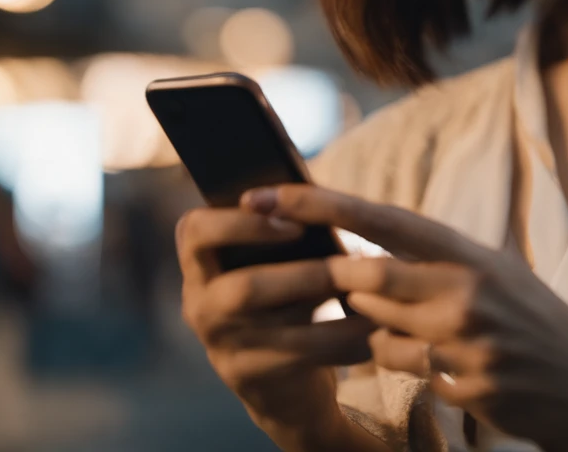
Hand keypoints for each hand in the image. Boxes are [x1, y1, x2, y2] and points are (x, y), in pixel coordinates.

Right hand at [175, 206, 376, 449]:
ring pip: (275, 326)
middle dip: (302, 275)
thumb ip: (280, 223)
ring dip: (328, 308)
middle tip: (346, 265)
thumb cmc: (283, 294)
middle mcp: (199, 305)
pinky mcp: (249, 379)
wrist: (281, 380)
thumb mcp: (271, 259)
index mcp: (199, 263)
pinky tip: (372, 329)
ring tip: (366, 291)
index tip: (293, 223)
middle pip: (242, 289)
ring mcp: (221, 346)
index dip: (242, 224)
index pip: (196, 231)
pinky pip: (300, 357)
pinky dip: (341, 340)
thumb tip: (310, 187)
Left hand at [241, 184, 567, 451]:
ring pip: (377, 332)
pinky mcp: (469, 386)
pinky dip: (414, 369)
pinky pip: (408, 374)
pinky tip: (456, 367)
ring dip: (379, 332)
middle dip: (339, 283)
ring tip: (428, 332)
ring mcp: (468, 340)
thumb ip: (433, 262)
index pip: (383, 219)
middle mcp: (468, 289)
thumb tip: (361, 257)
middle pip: (367, 278)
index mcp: (471, 251)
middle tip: (324, 278)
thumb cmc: (537, 323)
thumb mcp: (495, 273)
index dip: (323, 204)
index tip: (271, 193)